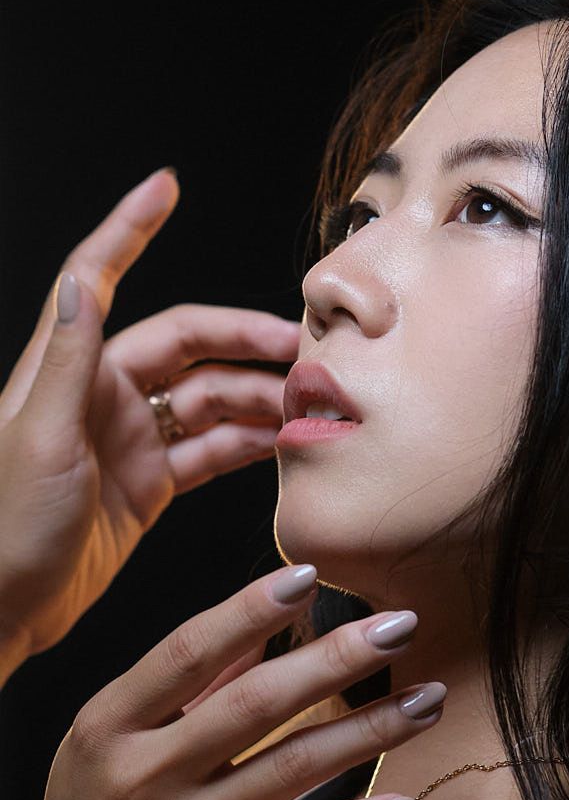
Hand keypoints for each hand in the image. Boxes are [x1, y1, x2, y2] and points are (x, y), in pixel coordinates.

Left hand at [0, 167, 302, 670]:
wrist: (0, 614)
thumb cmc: (3, 528)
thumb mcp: (37, 440)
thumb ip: (69, 359)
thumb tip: (86, 277)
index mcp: (72, 372)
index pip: (102, 278)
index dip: (131, 228)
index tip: (164, 185)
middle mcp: (104, 394)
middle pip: (189, 345)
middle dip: (247, 339)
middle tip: (304, 350)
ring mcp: (131, 438)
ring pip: (210, 398)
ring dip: (258, 397)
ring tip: (307, 404)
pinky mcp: (150, 483)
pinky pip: (211, 449)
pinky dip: (249, 444)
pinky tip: (283, 443)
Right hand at [0, 563, 444, 799]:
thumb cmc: (91, 798)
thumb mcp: (111, 727)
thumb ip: (187, 679)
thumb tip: (266, 619)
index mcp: (112, 725)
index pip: (188, 652)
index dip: (250, 608)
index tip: (313, 573)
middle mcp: (144, 779)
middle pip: (254, 706)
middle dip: (335, 659)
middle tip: (401, 624)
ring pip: (290, 771)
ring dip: (369, 729)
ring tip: (428, 696)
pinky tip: (402, 797)